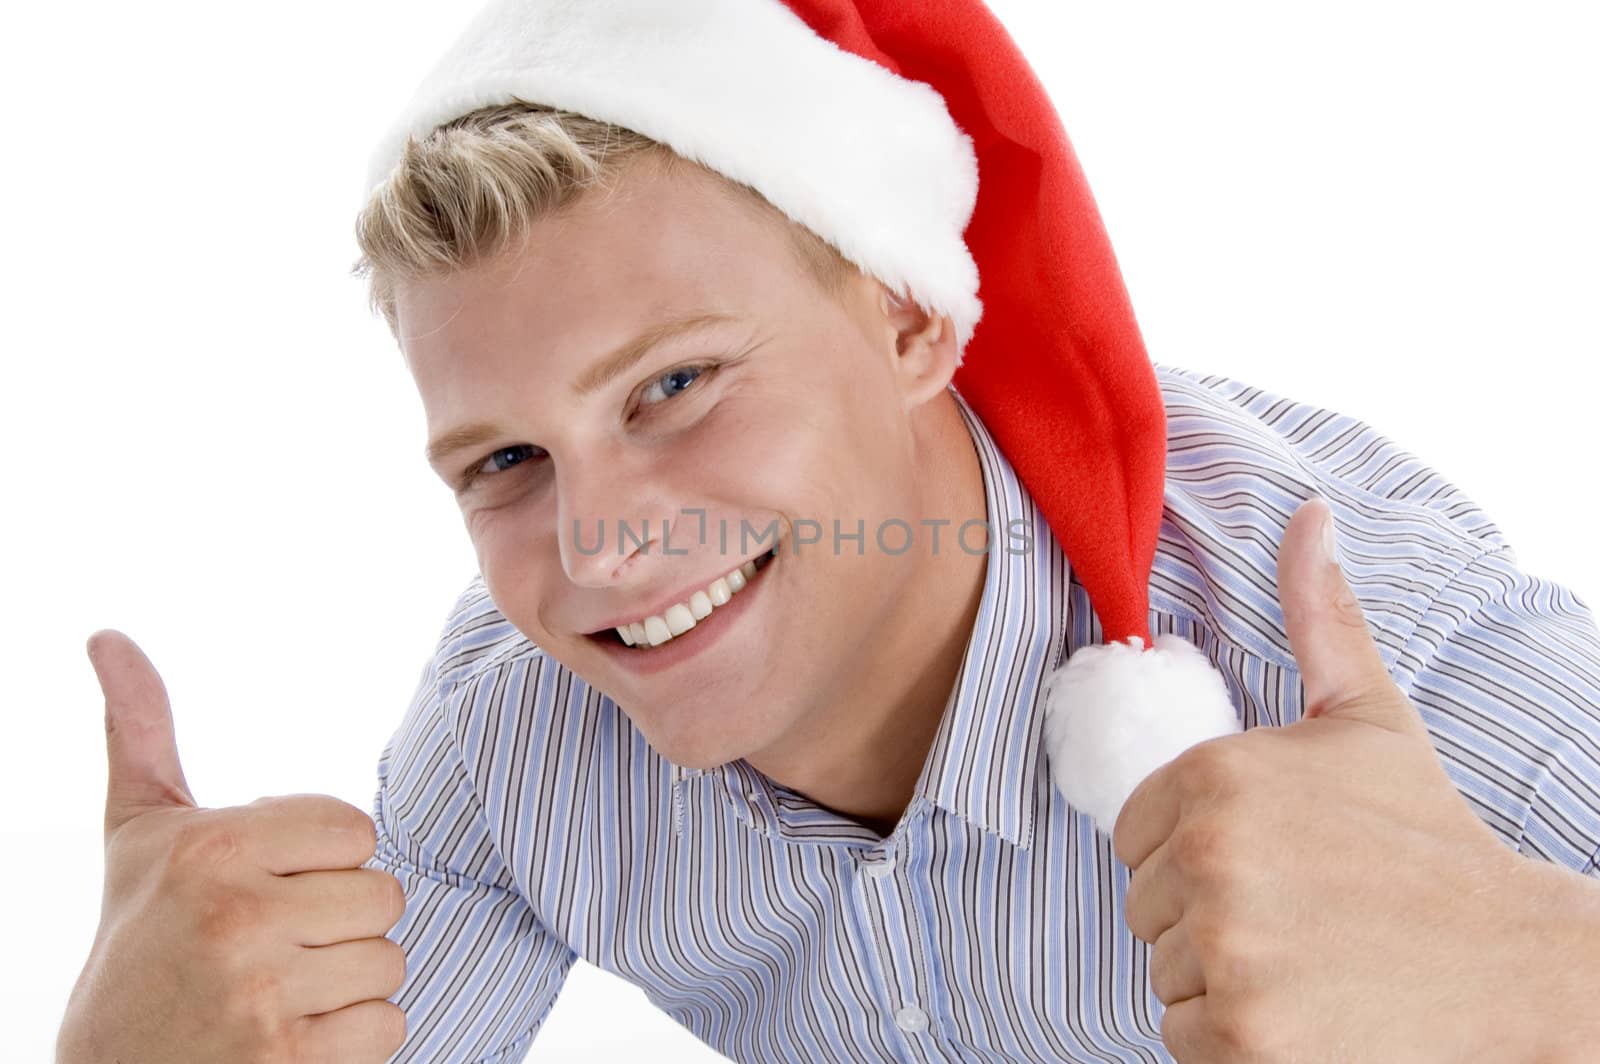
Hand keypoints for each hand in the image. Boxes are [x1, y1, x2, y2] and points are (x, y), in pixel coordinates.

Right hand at [55, 631, 407, 1062]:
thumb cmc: (140, 945)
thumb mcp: (137, 835)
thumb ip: (141, 732)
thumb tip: (108, 636)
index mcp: (211, 849)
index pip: (355, 829)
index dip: (323, 861)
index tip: (267, 887)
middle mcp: (237, 916)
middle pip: (383, 894)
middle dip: (340, 922)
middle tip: (275, 947)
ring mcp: (264, 996)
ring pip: (390, 961)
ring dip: (348, 983)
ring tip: (281, 991)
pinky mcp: (291, 1063)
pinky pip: (389, 1026)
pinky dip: (353, 1038)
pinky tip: (292, 1037)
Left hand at [1114, 497, 1567, 1061]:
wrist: (1520, 959)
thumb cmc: (1428, 835)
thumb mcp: (1370, 715)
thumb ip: (1320, 614)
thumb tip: (1310, 513)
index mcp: (1213, 774)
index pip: (1133, 835)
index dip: (1196, 853)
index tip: (1276, 859)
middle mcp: (1206, 855)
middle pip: (1144, 906)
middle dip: (1208, 915)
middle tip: (1302, 912)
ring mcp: (1226, 948)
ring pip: (1164, 972)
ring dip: (1222, 977)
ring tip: (1310, 956)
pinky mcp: (1245, 1035)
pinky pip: (1184, 1038)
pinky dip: (1234, 1040)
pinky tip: (1310, 1010)